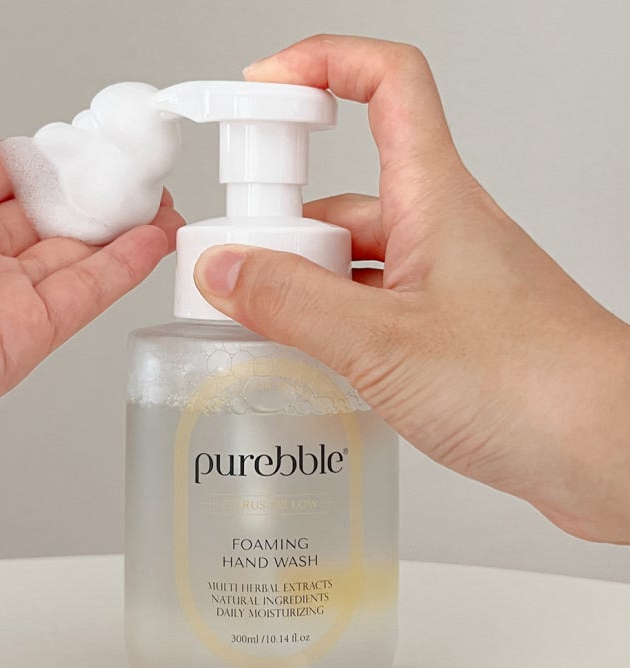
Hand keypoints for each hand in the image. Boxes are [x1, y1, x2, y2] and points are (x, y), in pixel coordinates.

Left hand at [0, 88, 182, 445]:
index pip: (5, 177)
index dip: (51, 162)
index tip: (90, 148)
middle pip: (47, 219)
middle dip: (95, 198)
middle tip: (136, 178)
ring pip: (74, 258)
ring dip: (123, 232)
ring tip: (161, 207)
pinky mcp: (23, 338)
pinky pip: (85, 297)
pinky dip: (125, 269)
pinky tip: (153, 241)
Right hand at [194, 35, 629, 542]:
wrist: (603, 451)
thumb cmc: (529, 385)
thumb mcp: (384, 343)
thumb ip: (294, 304)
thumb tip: (224, 270)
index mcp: (434, 198)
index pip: (387, 83)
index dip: (321, 66)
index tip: (262, 87)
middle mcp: (439, 230)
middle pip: (345, 195)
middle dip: (284, 226)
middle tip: (237, 273)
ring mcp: (442, 283)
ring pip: (354, 261)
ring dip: (305, 287)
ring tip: (264, 328)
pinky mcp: (443, 330)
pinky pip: (372, 307)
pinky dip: (333, 325)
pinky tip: (310, 360)